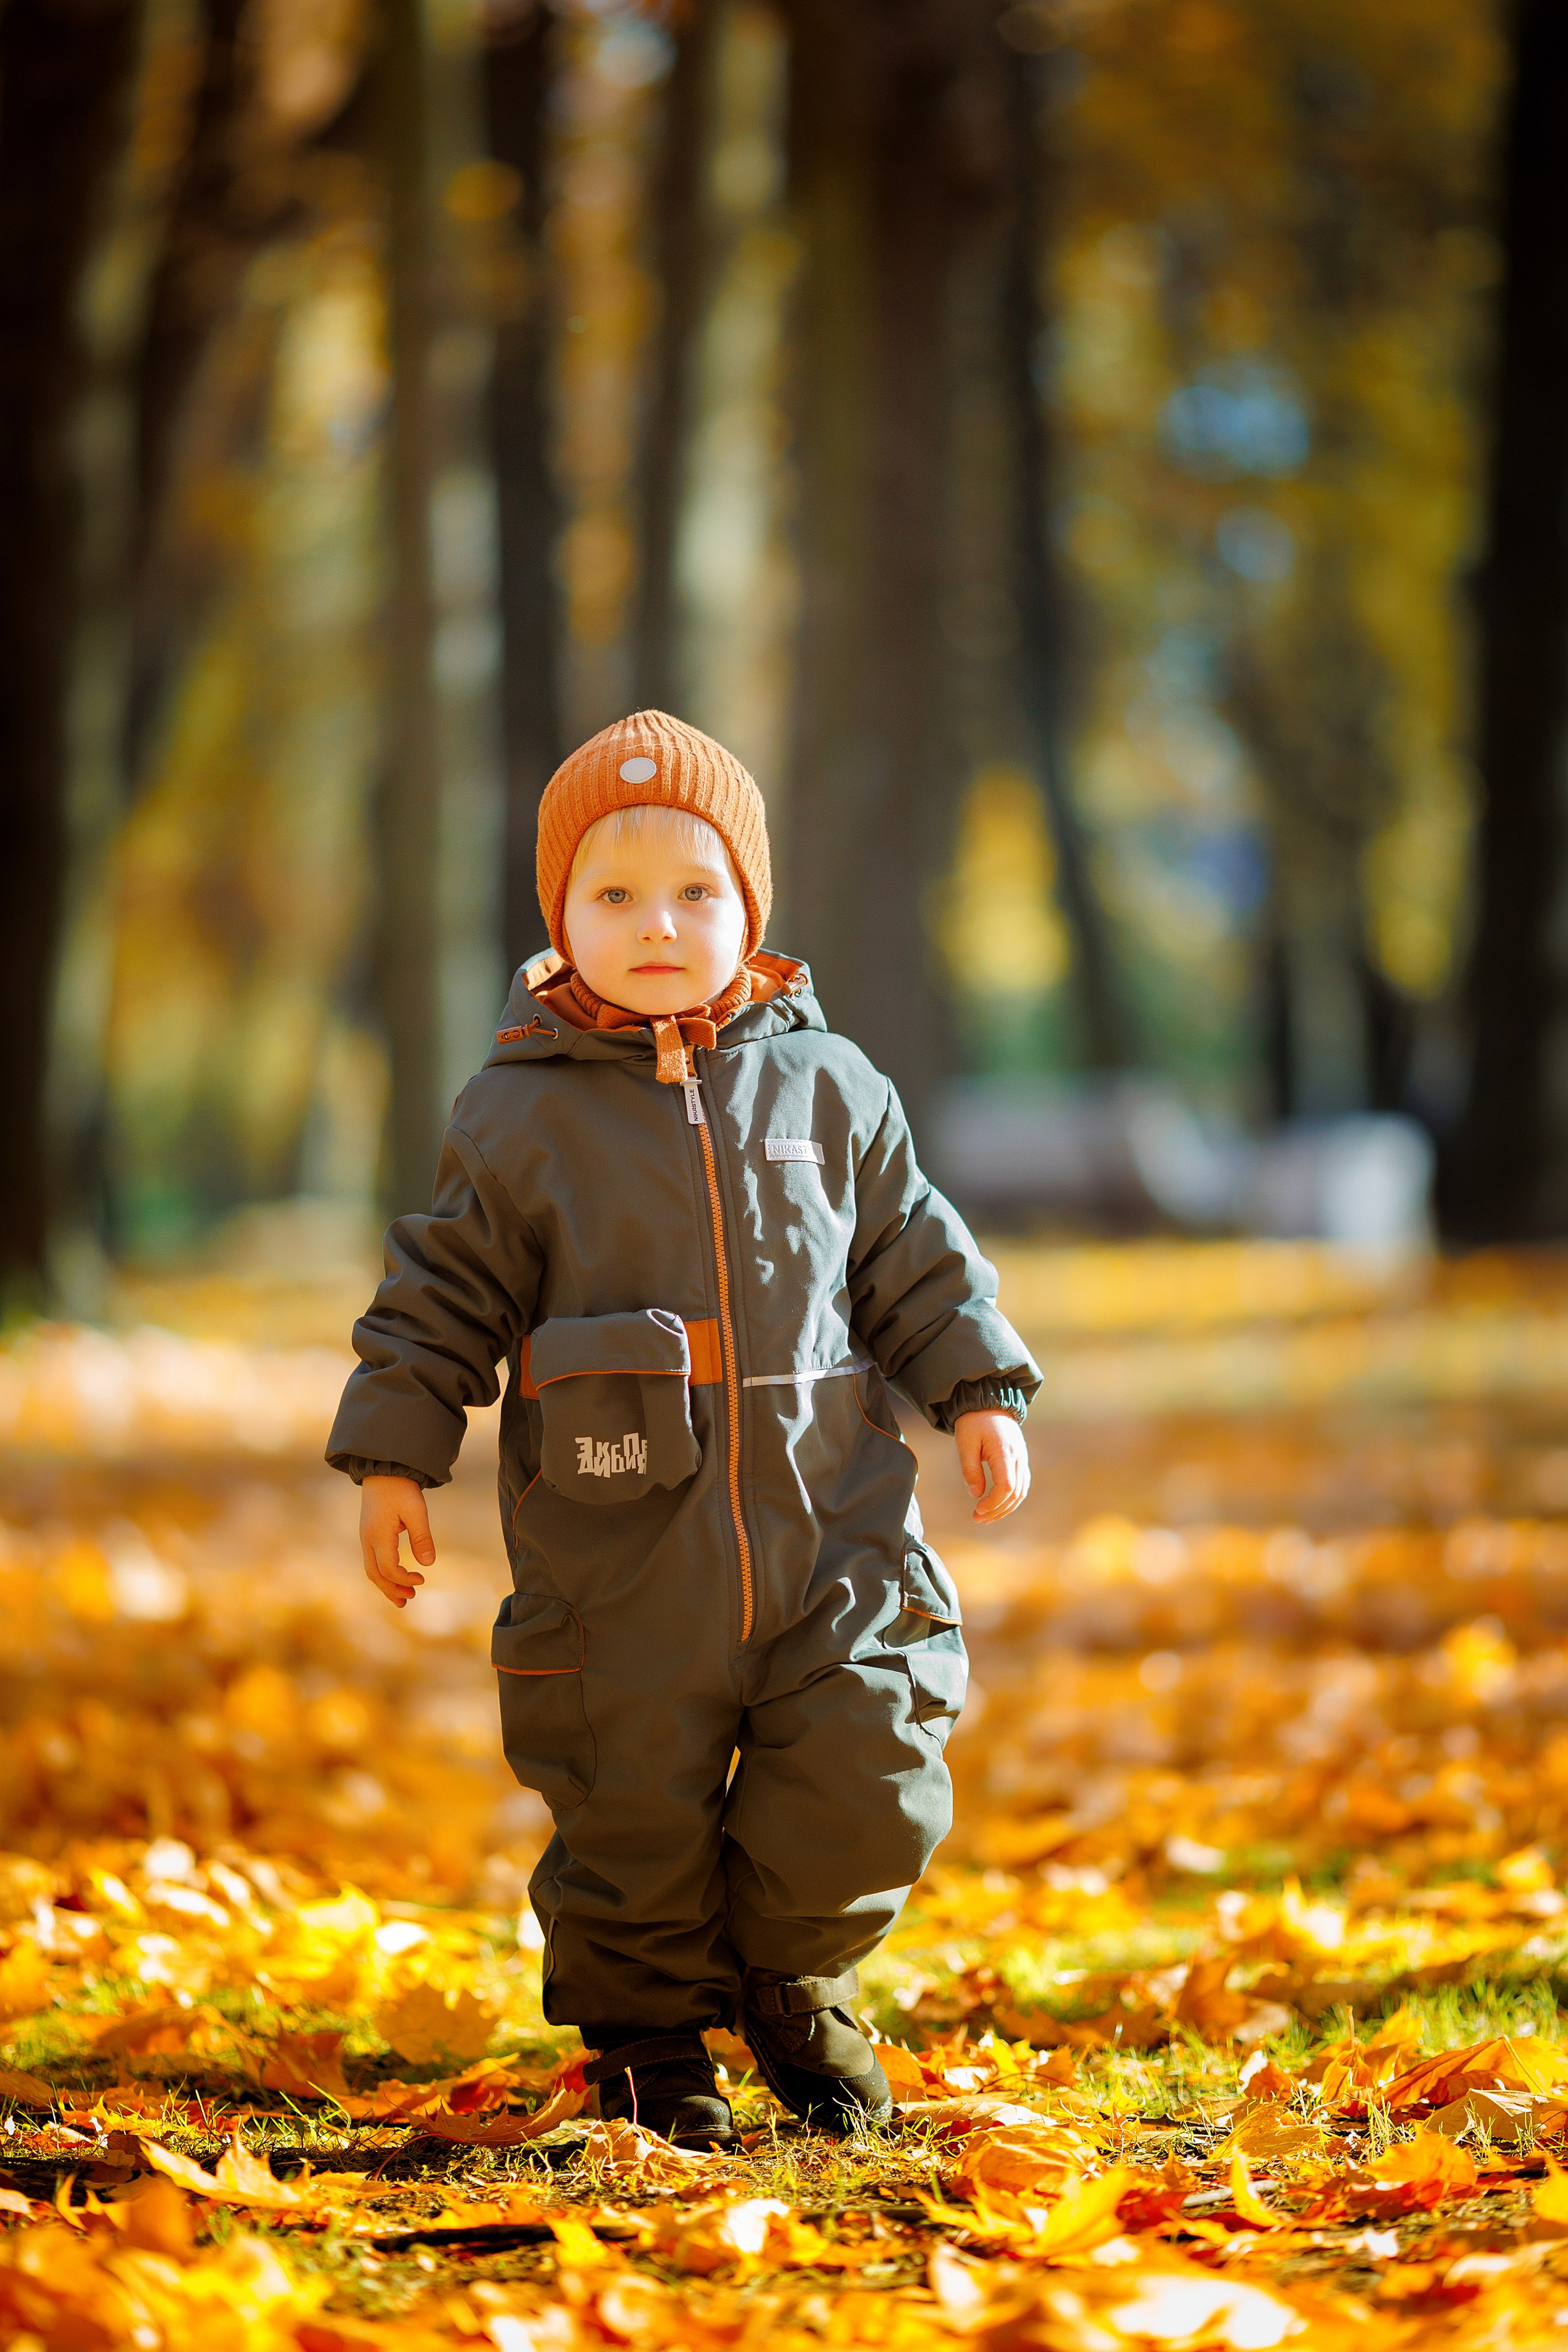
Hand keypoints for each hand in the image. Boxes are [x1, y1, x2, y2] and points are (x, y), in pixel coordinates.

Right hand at [360, 1475, 435, 1606]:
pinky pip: (372, 1562)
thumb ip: (422, 1537)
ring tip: (402, 1598)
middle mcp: (367, 1540)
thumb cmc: (401, 1489)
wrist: (383, 1471)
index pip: (388, 1569)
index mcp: (378, 1535)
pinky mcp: (369, 1535)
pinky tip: (395, 1579)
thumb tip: (428, 1563)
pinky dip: (382, 1575)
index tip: (421, 1579)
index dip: (404, 1579)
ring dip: (386, 1586)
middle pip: (375, 1575)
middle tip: (411, 1598)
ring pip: (371, 1570)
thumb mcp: (417, 1511)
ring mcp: (365, 1538)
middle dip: (392, 1589)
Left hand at [955, 1410, 1029, 1523]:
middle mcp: (1018, 1457)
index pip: (1006, 1487)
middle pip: (1015, 1493)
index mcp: (1004, 1452)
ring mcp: (1022, 1459)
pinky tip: (997, 1505)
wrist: (988, 1403)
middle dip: (997, 1510)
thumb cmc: (973, 1422)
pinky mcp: (1020, 1460)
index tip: (977, 1509)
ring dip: (1005, 1507)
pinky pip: (1021, 1484)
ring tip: (985, 1517)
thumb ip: (970, 1469)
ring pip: (1021, 1491)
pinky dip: (1011, 1499)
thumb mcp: (965, 1443)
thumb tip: (976, 1495)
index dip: (994, 1503)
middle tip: (977, 1518)